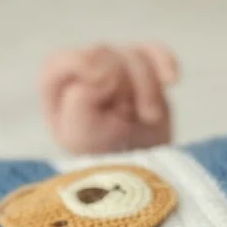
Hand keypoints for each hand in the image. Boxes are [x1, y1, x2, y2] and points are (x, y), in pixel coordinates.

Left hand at [39, 43, 178, 154]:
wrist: (138, 175)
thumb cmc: (99, 159)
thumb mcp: (81, 136)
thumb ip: (81, 100)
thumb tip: (105, 73)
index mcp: (55, 89)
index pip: (61, 61)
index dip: (85, 64)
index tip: (109, 82)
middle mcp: (79, 74)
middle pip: (102, 54)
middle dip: (122, 82)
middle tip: (128, 114)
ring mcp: (111, 68)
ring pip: (132, 55)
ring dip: (146, 86)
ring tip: (148, 116)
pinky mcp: (140, 71)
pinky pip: (152, 52)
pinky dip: (164, 62)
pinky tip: (171, 80)